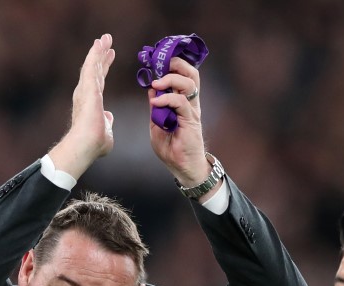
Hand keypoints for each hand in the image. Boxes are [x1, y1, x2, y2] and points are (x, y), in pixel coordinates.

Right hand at [49, 34, 115, 178]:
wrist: (85, 145)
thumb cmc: (94, 144)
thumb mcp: (106, 130)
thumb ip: (108, 122)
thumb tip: (109, 116)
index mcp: (91, 103)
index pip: (99, 81)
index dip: (104, 67)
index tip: (110, 56)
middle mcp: (86, 94)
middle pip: (95, 69)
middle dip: (101, 54)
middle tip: (106, 41)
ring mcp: (85, 90)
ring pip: (92, 65)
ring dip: (98, 50)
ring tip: (105, 37)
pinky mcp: (87, 88)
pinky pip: (91, 67)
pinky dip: (95, 54)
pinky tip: (99, 43)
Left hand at [147, 58, 210, 188]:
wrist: (182, 166)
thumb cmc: (171, 148)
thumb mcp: (156, 123)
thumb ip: (156, 107)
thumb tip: (151, 90)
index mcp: (182, 101)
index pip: (182, 74)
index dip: (171, 64)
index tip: (156, 60)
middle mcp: (189, 102)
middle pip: (190, 73)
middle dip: (176, 63)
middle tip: (160, 64)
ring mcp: (192, 110)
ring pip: (189, 82)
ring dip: (171, 78)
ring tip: (157, 84)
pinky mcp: (191, 120)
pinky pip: (180, 102)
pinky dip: (167, 98)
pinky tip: (156, 102)